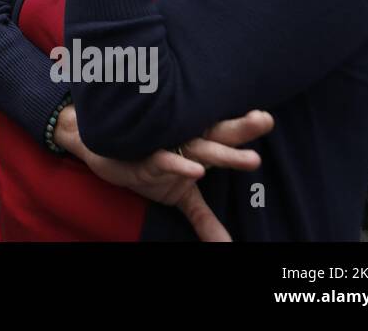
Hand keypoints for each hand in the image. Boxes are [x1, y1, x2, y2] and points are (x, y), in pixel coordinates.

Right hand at [55, 105, 273, 241]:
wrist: (99, 153)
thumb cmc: (146, 166)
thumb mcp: (181, 197)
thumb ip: (205, 220)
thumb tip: (226, 248)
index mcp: (198, 142)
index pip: (227, 133)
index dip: (247, 125)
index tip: (267, 118)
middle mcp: (185, 139)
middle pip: (219, 133)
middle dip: (243, 127)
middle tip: (266, 119)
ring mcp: (164, 146)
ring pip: (199, 148)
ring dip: (224, 155)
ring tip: (252, 160)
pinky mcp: (144, 160)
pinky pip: (164, 163)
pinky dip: (179, 167)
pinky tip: (195, 171)